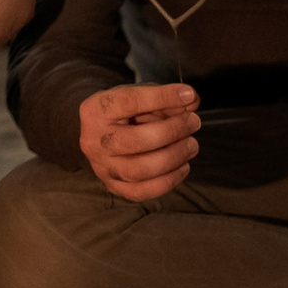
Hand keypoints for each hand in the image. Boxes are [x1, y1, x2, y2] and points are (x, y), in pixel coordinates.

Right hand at [77, 82, 200, 201]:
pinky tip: (183, 166)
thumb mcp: (140, 95)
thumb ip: (165, 98)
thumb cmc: (124, 112)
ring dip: (173, 157)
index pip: (129, 102)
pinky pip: (141, 192)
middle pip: (135, 141)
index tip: (188, 95)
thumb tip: (192, 101)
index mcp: (95, 110)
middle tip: (193, 122)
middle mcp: (93, 140)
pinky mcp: (113, 185)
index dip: (162, 97)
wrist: (101, 135)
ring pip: (139, 170)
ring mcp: (102, 166)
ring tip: (191, 145)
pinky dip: (168, 181)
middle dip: (172, 131)